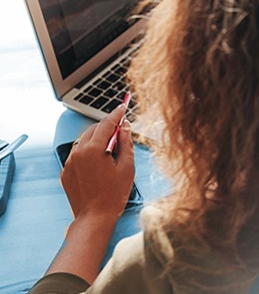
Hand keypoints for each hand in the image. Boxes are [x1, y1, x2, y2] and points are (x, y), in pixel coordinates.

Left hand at [61, 105, 135, 222]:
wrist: (94, 217)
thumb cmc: (113, 194)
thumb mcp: (127, 166)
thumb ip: (126, 143)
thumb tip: (125, 127)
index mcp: (94, 149)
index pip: (106, 123)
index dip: (116, 113)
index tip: (123, 106)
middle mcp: (78, 153)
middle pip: (93, 129)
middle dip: (107, 127)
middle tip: (121, 130)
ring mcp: (69, 162)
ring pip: (84, 141)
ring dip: (97, 139)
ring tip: (110, 150)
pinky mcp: (66, 171)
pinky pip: (77, 154)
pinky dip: (88, 152)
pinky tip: (99, 163)